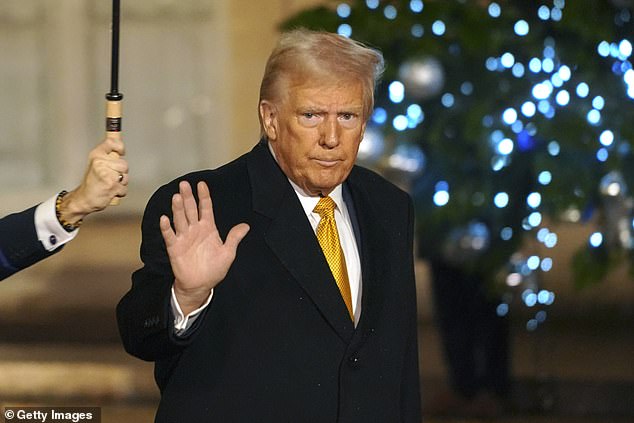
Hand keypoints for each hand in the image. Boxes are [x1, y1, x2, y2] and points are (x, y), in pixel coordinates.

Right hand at [59, 137, 128, 223]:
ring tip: (109, 184)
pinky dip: (119, 193)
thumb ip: (108, 154)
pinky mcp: (111, 185)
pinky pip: (124, 189)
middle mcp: (100, 162)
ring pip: (125, 177)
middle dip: (121, 173)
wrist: (84, 199)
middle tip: (110, 176)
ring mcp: (106, 174)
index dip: (120, 147)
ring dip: (120, 183)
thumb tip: (119, 143)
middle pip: (124, 164)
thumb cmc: (92, 182)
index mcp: (96, 155)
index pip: (112, 142)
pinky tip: (109, 191)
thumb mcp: (96, 163)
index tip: (121, 151)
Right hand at [160, 181, 249, 313]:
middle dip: (188, 197)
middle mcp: (195, 229)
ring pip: (180, 219)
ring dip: (178, 208)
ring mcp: (184, 237)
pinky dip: (166, 228)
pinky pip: (170, 236)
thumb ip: (234, 238)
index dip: (204, 196)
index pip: (206, 208)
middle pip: (191, 209)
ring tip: (176, 197)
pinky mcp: (175, 248)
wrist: (201, 285)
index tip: (202, 184)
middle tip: (184, 184)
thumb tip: (246, 226)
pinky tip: (164, 219)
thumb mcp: (228, 253)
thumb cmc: (214, 269)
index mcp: (208, 228)